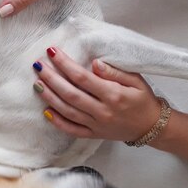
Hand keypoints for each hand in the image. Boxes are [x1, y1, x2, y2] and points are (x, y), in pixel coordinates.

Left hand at [32, 47, 160, 140]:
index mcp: (113, 94)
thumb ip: (115, 72)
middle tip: (38, 65)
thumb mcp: (136, 81)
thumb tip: (95, 63)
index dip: (65, 64)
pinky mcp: (94, 134)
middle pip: (71, 94)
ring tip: (36, 84)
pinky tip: (46, 111)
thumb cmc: (143, 100)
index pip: (83, 78)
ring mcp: (97, 125)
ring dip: (50, 97)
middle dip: (52, 79)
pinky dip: (58, 122)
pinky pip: (73, 130)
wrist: (151, 127)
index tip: (53, 52)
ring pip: (68, 111)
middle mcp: (102, 111)